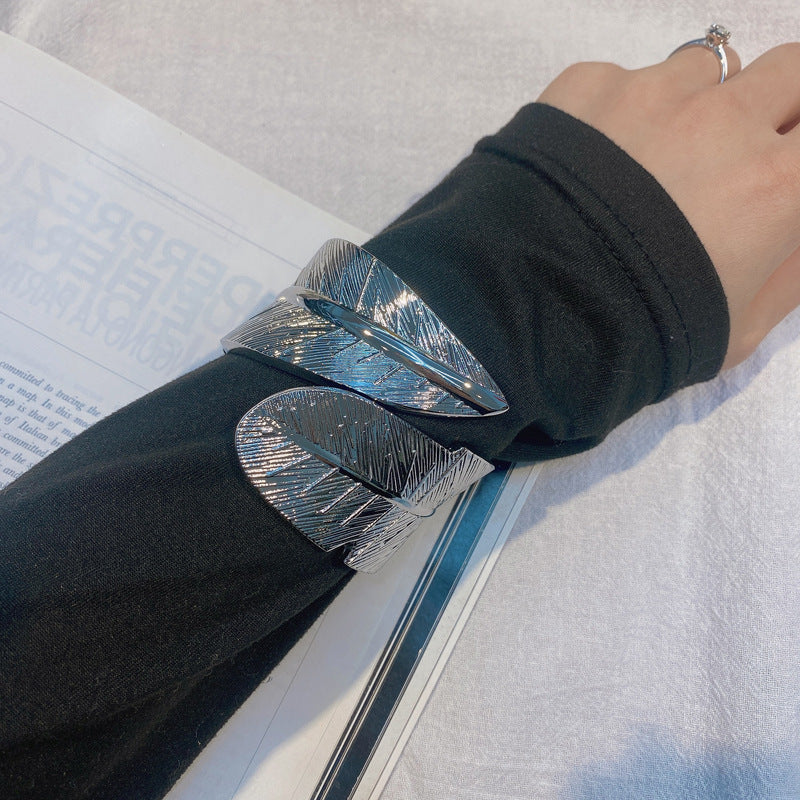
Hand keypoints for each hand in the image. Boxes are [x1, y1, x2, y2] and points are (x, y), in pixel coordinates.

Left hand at [538, 41, 799, 368]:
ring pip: (706, 68)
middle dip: (779, 106)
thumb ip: (793, 277)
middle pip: (790, 71)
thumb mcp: (733, 331)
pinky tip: (589, 168)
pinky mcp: (585, 87)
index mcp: (776, 182)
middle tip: (741, 150)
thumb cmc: (635, 337)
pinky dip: (621, 114)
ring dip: (699, 105)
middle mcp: (724, 118)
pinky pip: (624, 82)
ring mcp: (651, 93)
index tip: (784, 169)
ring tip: (651, 164)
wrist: (521, 313)